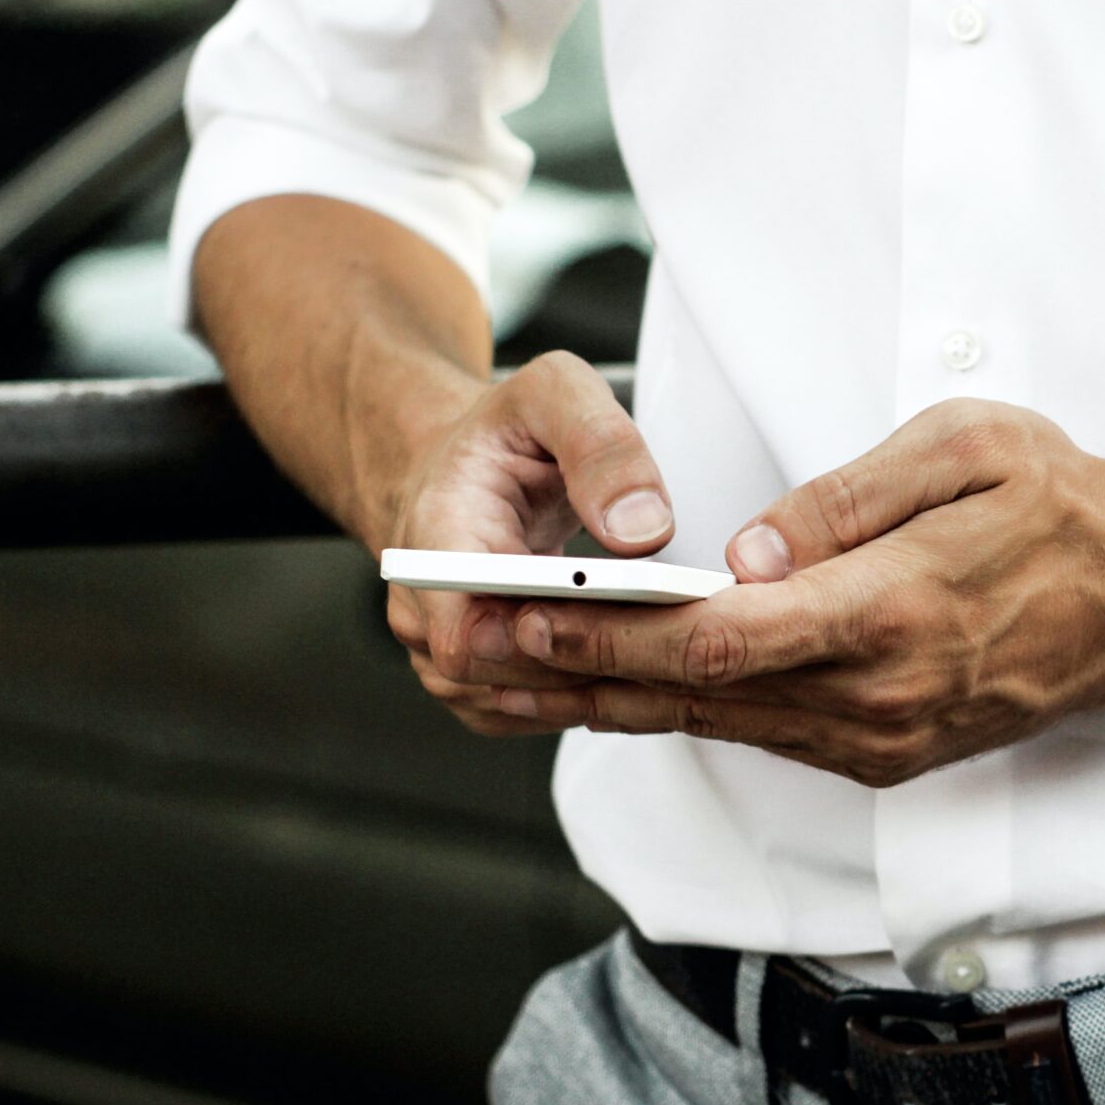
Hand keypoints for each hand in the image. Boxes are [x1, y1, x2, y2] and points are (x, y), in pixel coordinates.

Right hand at [378, 352, 677, 734]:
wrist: (472, 466)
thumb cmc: (507, 434)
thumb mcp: (556, 393)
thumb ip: (601, 446)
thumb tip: (641, 531)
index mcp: (435, 539)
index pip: (466, 635)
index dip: (543, 644)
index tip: (619, 622)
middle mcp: (426, 609)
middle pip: (505, 679)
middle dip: (594, 662)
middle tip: (678, 640)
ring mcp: (449, 654)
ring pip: (525, 705)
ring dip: (598, 685)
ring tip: (673, 652)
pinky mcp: (482, 679)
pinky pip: (535, 711)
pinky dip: (591, 694)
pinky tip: (644, 664)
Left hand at [495, 400, 1104, 786]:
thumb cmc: (1066, 503)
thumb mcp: (966, 451)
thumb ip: (847, 502)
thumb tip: (745, 551)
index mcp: (893, 613)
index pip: (721, 635)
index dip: (612, 627)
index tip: (529, 604)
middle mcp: (880, 698)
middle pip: (699, 693)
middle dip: (581, 667)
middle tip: (481, 642)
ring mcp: (885, 740)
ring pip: (723, 726)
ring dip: (618, 700)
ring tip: (521, 671)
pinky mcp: (891, 755)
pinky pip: (767, 737)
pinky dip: (687, 712)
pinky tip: (626, 689)